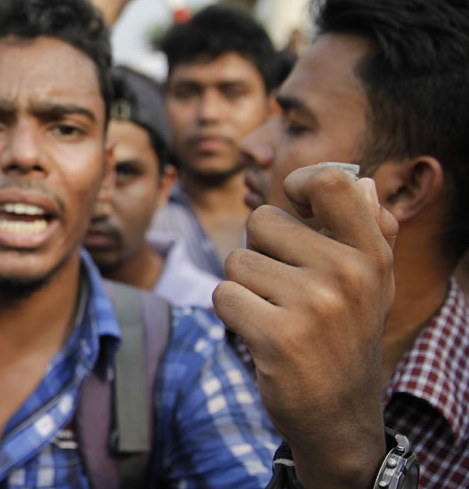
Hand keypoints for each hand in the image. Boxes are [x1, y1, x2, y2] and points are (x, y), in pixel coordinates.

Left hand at [214, 167, 397, 488]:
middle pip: (261, 222)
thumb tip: (364, 181)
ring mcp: (314, 305)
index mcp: (371, 252)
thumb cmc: (343, 335)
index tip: (293, 207)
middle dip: (259, 252)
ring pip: (237, 261)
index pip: (331, 181)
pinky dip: (232, 313)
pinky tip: (261, 334)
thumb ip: (371, 229)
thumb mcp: (372, 283)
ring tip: (276, 315)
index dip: (296, 183)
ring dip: (245, 287)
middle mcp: (348, 273)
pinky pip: (224, 295)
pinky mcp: (278, 336)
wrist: (338, 415)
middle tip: (285, 290)